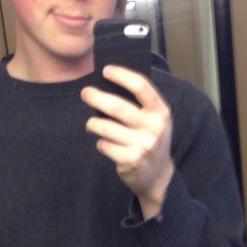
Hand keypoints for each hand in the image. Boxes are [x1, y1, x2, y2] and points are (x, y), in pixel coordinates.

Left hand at [81, 65, 173, 219]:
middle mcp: (154, 127)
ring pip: (106, 127)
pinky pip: (104, 145)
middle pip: (118, 107)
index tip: (106, 70)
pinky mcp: (130, 160)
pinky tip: (105, 144)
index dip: (122, 76)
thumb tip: (108, 85)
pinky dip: (101, 143)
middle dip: (97, 98)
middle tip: (86, 93)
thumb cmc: (151, 141)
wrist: (159, 176)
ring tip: (91, 124)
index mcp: (161, 112)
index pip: (141, 87)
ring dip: (93, 124)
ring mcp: (142, 145)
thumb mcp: (155, 121)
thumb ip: (140, 105)